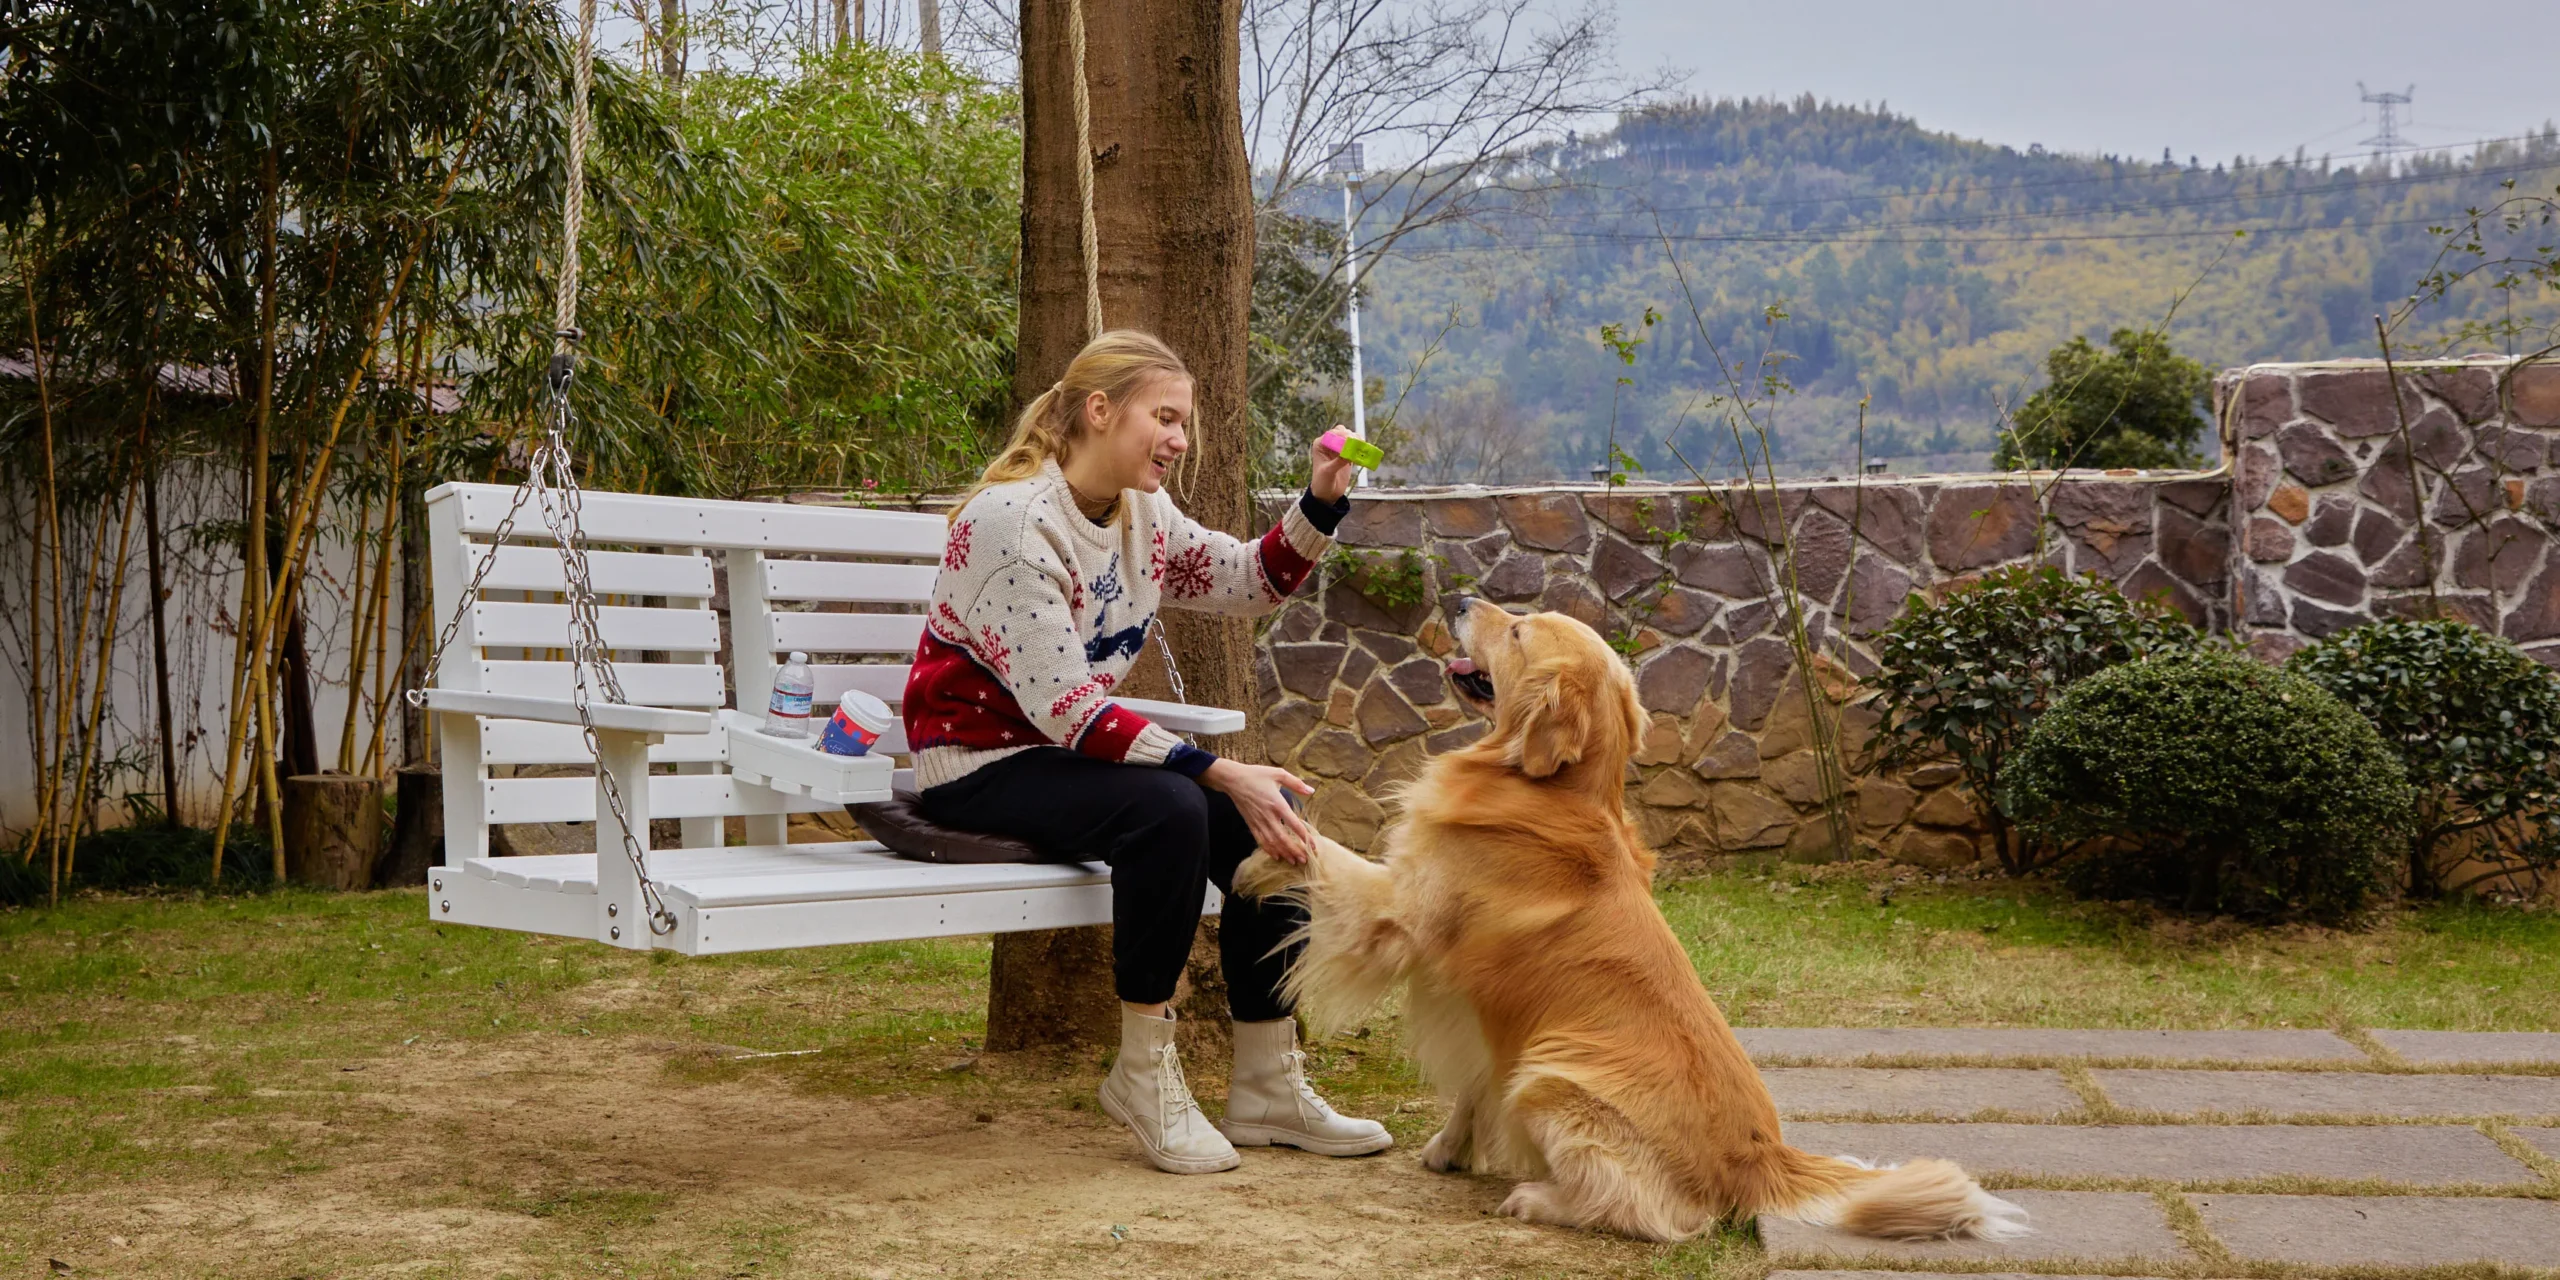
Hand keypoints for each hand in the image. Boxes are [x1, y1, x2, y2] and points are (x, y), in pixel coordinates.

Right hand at [1199, 758, 1317, 863]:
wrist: (1233, 779)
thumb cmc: (1257, 775)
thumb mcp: (1278, 774)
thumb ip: (1296, 783)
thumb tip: (1312, 790)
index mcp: (1277, 803)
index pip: (1294, 824)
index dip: (1305, 836)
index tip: (1313, 846)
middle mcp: (1268, 815)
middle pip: (1283, 838)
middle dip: (1295, 851)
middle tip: (1305, 860)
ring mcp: (1258, 821)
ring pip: (1272, 842)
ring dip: (1283, 853)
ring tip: (1294, 861)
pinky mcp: (1251, 824)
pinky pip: (1260, 840)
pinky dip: (1269, 850)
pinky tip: (1277, 856)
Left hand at [1309, 428, 1355, 502]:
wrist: (1327, 493)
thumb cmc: (1322, 482)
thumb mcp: (1328, 472)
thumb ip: (1338, 461)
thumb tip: (1350, 453)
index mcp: (1320, 444)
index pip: (1332, 434)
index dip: (1342, 435)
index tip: (1350, 440)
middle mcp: (1329, 443)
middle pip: (1342, 432)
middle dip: (1351, 436)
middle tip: (1358, 444)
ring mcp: (1339, 448)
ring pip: (1350, 437)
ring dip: (1357, 441)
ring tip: (1361, 448)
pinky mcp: (1347, 453)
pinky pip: (1356, 446)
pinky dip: (1361, 448)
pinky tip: (1363, 454)